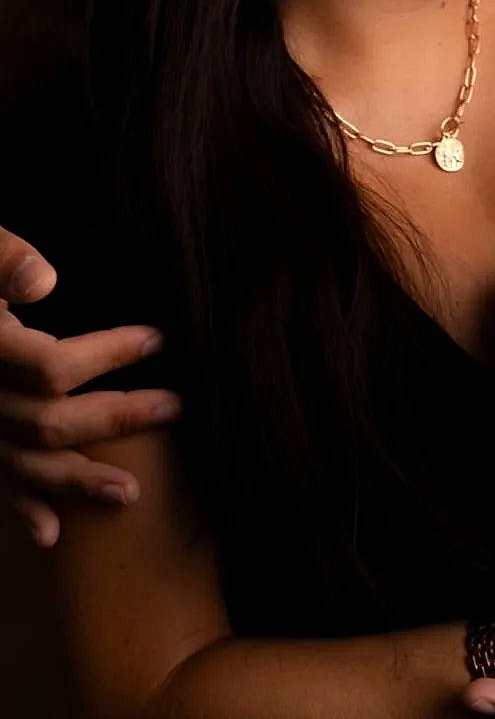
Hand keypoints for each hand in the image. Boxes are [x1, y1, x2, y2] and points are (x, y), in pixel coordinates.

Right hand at [0, 225, 179, 545]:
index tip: (157, 338)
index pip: (50, 366)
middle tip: (175, 407)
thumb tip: (44, 281)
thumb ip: (3, 261)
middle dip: (113, 419)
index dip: (107, 354)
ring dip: (75, 481)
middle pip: (47, 422)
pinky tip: (50, 535)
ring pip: (22, 464)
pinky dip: (19, 509)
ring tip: (130, 493)